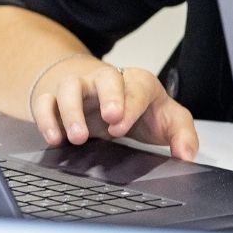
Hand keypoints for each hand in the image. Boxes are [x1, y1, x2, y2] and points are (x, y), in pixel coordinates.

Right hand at [32, 56, 199, 161]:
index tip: (121, 126)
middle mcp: (108, 81)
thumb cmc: (141, 110)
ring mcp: (80, 88)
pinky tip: (54, 138)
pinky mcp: (56, 99)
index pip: (137, 89)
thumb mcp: (167, 120)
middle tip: (109, 119)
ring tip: (77, 137)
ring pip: (70, 87)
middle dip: (108, 96)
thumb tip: (187, 155)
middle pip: (106, 76)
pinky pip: (45, 102)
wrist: (106, 99)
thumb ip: (183, 136)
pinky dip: (46, 118)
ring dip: (71, 111)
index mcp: (139, 84)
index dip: (130, 106)